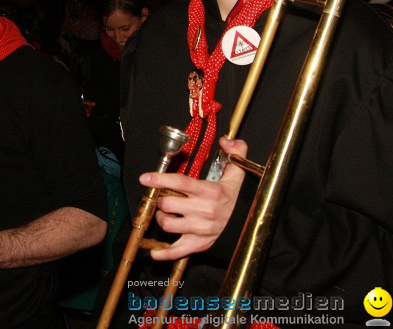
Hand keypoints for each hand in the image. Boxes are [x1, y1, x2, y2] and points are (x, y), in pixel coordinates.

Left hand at [141, 137, 247, 260]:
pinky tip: (154, 251)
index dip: (160, 179)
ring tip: (167, 212)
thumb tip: (225, 140)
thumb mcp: (237, 173)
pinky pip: (176, 250)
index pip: (180, 182)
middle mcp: (205, 211)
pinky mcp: (198, 244)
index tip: (144, 178)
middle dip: (161, 198)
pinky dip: (163, 252)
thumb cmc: (234, 198)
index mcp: (211, 192)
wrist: (248, 225)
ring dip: (161, 217)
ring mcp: (200, 230)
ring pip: (167, 223)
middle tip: (164, 195)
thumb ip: (236, 151)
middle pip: (168, 203)